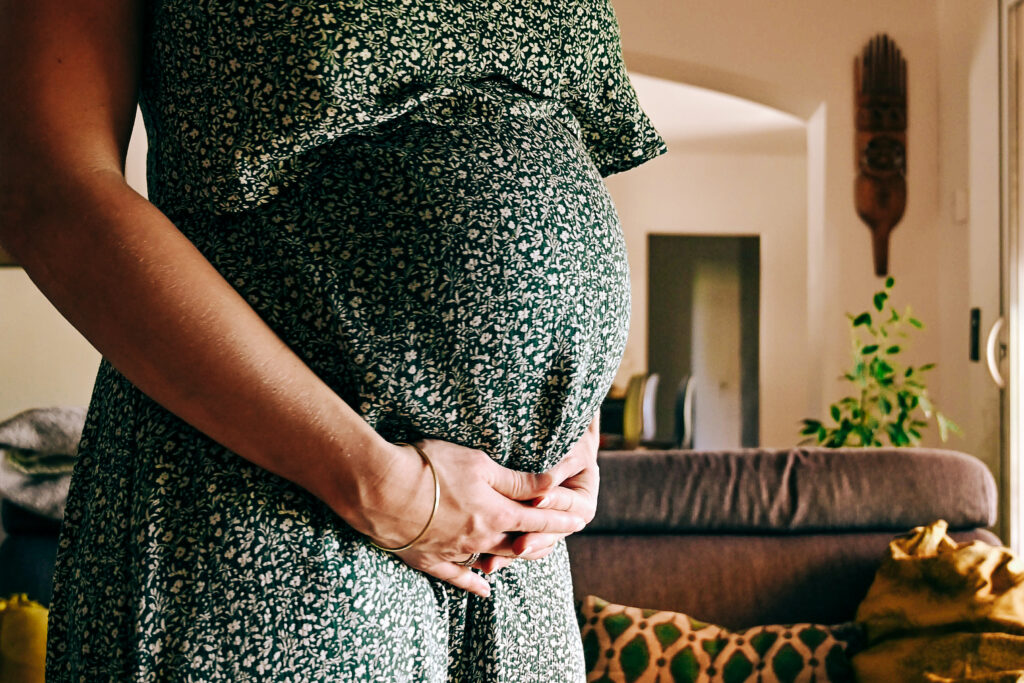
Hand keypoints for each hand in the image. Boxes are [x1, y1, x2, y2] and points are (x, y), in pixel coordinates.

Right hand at [358, 438, 586, 597]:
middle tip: (559, 537)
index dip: (562, 519)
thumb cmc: (432, 467)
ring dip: (513, 558)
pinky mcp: (430, 559)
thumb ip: (516, 480)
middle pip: (519, 543)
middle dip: (542, 539)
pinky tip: (485, 589)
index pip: (539, 518)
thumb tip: (551, 484)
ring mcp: (455, 552)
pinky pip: (458, 577)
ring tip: (528, 554)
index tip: (580, 520)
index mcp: (497, 513)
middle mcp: (481, 538)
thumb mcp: (479, 464)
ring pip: (492, 560)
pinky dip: (474, 584)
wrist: (381, 488)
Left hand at [475, 412, 600, 573]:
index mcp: (583, 504)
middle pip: (549, 536)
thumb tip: (546, 485)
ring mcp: (545, 529)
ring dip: (511, 555)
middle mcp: (567, 522)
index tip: (537, 500)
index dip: (554, 502)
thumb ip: (558, 470)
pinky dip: (498, 553)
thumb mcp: (570, 453)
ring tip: (494, 563)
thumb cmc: (568, 444)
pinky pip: (514, 545)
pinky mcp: (525, 530)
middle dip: (532, 540)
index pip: (568, 505)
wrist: (563, 446)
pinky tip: (482, 563)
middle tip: (518, 545)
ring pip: (531, 546)